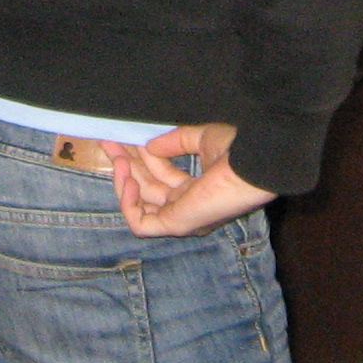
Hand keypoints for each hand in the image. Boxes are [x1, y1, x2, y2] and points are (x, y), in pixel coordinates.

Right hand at [109, 124, 273, 238]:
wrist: (254, 162)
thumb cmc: (238, 151)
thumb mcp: (202, 139)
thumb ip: (176, 142)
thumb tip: (149, 145)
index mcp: (196, 190)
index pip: (159, 176)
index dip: (139, 157)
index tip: (122, 138)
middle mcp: (187, 207)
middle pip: (146, 188)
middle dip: (126, 164)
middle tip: (108, 142)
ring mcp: (181, 218)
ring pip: (140, 205)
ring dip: (124, 179)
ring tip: (116, 157)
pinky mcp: (177, 224)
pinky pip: (141, 223)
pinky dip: (128, 203)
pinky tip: (129, 179)